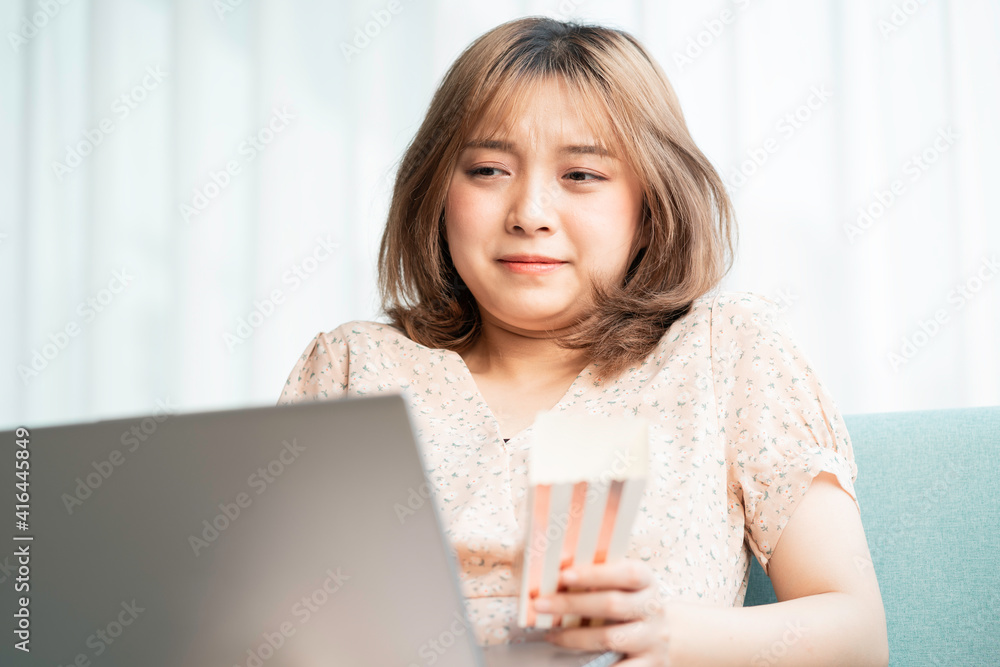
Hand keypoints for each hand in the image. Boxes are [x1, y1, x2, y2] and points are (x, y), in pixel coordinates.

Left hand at [533, 558, 672, 664]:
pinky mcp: (651, 663)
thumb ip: (595, 577)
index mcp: (646, 581)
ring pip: (611, 637)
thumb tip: (556, 571)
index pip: (626, 573)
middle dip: (572, 604)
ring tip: (552, 635)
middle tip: (540, 604)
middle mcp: (653, 608)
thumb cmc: (629, 604)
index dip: (594, 574)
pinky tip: (576, 665)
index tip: (563, 575)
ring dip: (575, 637)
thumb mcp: (621, 585)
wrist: (660, 635)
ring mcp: (654, 638)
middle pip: (612, 605)